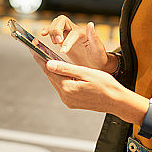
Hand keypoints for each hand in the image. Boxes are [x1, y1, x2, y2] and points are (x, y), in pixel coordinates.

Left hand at [32, 56, 147, 124]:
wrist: (117, 101)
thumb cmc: (106, 85)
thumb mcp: (86, 72)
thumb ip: (66, 68)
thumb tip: (49, 63)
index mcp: (68, 88)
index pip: (50, 70)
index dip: (41, 58)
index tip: (33, 49)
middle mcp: (66, 96)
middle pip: (52, 76)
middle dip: (45, 63)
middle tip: (39, 51)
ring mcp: (69, 101)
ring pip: (57, 82)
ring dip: (53, 71)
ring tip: (48, 58)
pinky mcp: (73, 102)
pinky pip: (63, 87)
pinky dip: (61, 78)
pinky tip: (61, 71)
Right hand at [39, 15, 110, 70]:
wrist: (96, 64)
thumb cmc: (99, 58)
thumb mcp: (98, 50)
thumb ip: (94, 37)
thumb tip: (90, 24)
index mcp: (84, 32)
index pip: (72, 33)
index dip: (67, 41)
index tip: (63, 51)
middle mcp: (75, 30)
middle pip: (62, 21)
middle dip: (57, 30)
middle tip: (57, 42)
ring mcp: (68, 33)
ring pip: (56, 24)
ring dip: (51, 30)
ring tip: (50, 40)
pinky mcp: (62, 39)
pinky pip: (53, 32)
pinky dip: (46, 31)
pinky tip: (42, 34)